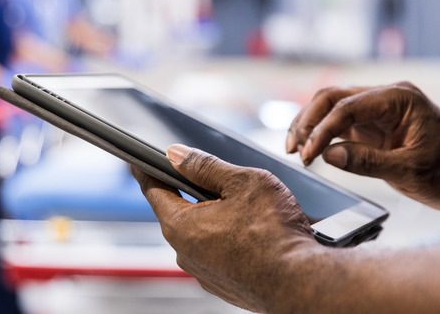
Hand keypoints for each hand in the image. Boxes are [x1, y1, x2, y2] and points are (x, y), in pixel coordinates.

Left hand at [132, 144, 319, 312]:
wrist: (301, 282)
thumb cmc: (275, 232)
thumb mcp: (241, 182)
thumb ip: (205, 166)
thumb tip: (177, 154)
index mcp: (181, 225)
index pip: (153, 189)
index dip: (147, 169)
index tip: (138, 160)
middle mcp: (185, 253)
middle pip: (179, 211)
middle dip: (194, 192)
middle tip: (218, 178)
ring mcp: (204, 272)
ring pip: (202, 233)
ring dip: (216, 216)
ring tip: (248, 208)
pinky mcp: (223, 285)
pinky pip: (218, 252)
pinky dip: (230, 239)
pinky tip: (254, 232)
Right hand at [286, 82, 439, 210]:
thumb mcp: (410, 171)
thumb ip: (368, 161)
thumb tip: (329, 155)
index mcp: (399, 98)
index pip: (348, 106)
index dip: (322, 130)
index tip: (308, 155)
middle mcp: (386, 97)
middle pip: (333, 97)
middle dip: (308, 121)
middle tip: (294, 150)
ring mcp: (377, 109)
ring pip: (330, 107)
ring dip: (309, 125)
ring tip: (293, 150)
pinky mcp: (372, 124)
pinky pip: (338, 122)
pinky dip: (320, 134)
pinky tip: (308, 149)